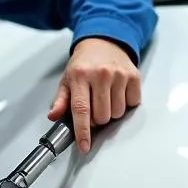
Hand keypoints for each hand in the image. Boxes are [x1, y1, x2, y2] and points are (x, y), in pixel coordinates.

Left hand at [48, 37, 141, 152]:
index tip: (84, 146)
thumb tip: (53, 116)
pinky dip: (126, 103)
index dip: (82, 131)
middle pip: (102, 116)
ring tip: (106, 98)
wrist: (104, 42)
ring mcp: (119, 74)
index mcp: (80, 75)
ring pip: (118, 113)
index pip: (81, 109)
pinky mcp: (134, 76)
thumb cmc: (84, 64)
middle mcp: (101, 74)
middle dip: (97, 119)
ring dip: (112, 112)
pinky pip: (132, 104)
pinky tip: (118, 92)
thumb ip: (60, 100)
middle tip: (94, 107)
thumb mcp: (67, 79)